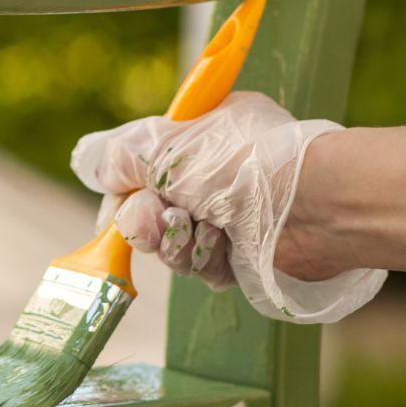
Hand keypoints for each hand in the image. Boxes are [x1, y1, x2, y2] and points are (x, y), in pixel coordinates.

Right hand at [70, 92, 383, 323]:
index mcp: (198, 137)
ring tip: (204, 230)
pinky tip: (225, 246)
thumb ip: (122, 156)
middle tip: (164, 221)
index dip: (124, 193)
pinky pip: (203, 269)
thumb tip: (92, 165)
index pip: (141, 168)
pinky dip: (207, 260)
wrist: (313, 205)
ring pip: (174, 247)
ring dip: (179, 243)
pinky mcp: (244, 257)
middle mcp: (212, 176)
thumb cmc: (243, 163)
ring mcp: (228, 217)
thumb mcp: (168, 146)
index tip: (119, 207)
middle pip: (151, 214)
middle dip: (149, 224)